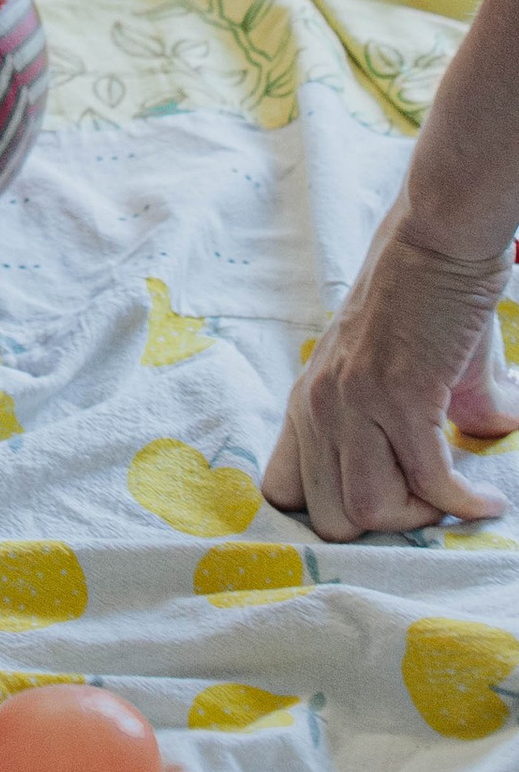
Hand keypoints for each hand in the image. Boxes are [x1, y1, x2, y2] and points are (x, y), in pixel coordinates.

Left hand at [264, 194, 518, 537]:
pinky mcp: (401, 397)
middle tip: (426, 508)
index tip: (381, 516)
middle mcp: (318, 405)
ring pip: (367, 512)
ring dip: (419, 519)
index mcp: (307, 400)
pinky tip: (489, 501)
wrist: (438, 241)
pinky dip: (464, 505)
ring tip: (453, 499)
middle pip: (330, 518)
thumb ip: (413, 429)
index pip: (281, 491)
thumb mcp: (396, 372)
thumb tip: (470, 474)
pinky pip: (430, 485)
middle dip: (383, 530)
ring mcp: (354, 402)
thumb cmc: (423, 302)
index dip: (331, 516)